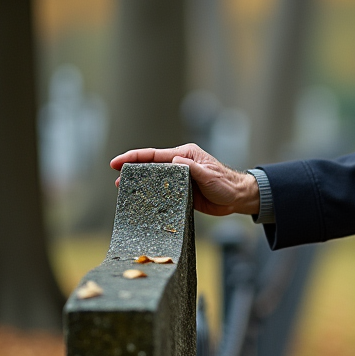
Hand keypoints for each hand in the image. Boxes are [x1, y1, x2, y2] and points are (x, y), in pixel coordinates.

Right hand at [110, 144, 259, 216]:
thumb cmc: (226, 183)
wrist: (237, 198)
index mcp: (185, 155)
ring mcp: (180, 178)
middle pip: (150, 165)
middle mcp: (180, 164)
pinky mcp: (182, 192)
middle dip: (132, 170)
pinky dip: (151, 194)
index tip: (117, 162)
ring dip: (140, 183)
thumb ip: (192, 168)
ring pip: (154, 179)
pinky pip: (162, 192)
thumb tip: (173, 160)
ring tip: (123, 190)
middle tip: (117, 179)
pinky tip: (141, 200)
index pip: (155, 155)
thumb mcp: (209, 175)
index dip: (134, 157)